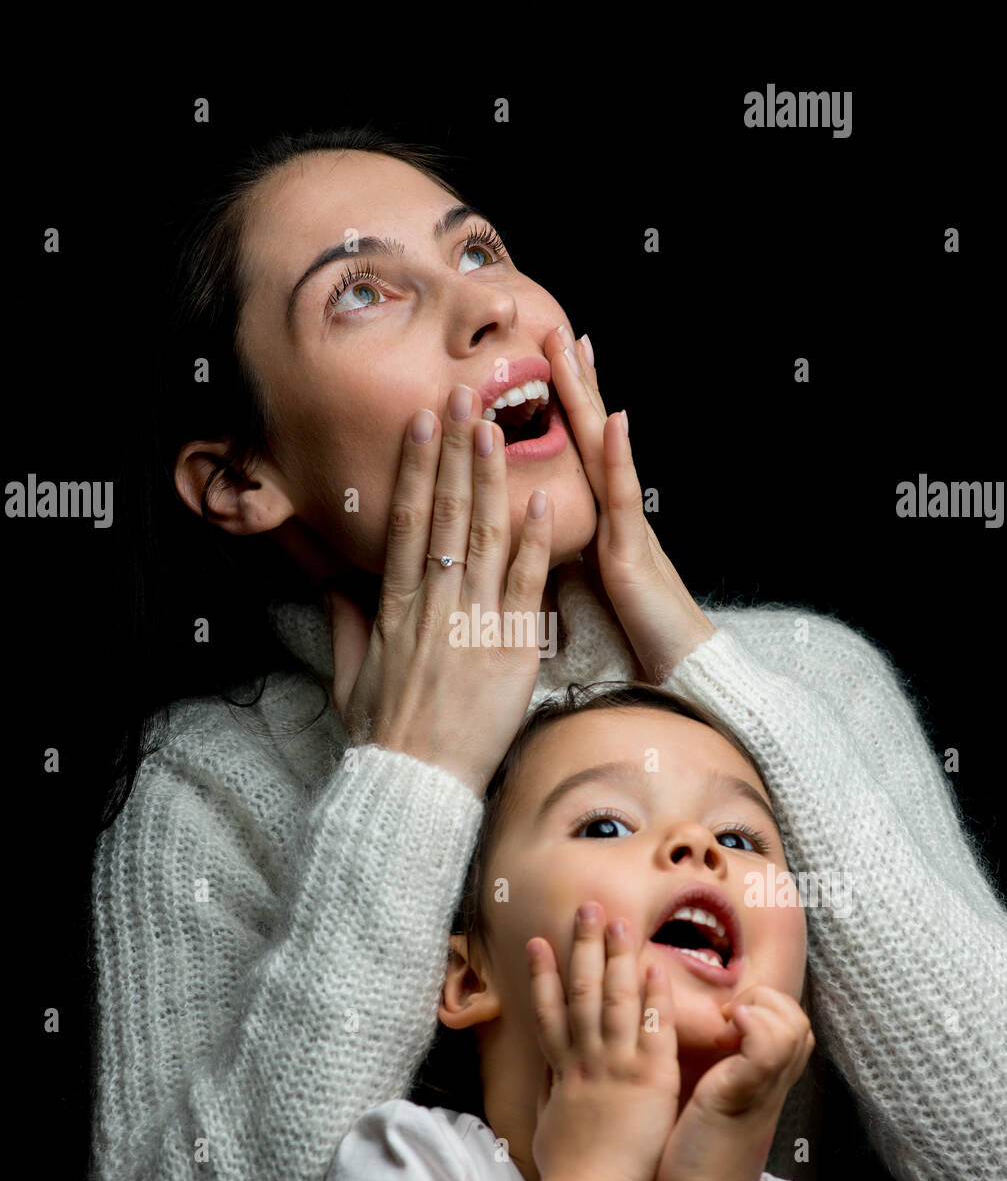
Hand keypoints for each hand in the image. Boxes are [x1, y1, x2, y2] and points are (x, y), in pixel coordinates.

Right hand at [322, 388, 553, 797]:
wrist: (416, 782)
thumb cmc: (384, 736)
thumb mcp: (349, 677)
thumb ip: (346, 626)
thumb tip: (334, 588)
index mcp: (395, 608)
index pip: (408, 522)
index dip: (417, 468)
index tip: (423, 424)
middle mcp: (434, 605)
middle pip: (446, 514)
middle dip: (455, 452)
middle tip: (465, 398)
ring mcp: (474, 624)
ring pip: (485, 536)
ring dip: (492, 477)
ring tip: (499, 428)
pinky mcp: (511, 650)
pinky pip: (527, 586)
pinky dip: (534, 541)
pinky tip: (543, 499)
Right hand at [527, 902, 680, 1180]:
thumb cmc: (568, 1171)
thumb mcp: (547, 1127)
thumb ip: (549, 1095)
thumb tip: (546, 1075)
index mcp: (563, 1071)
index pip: (549, 1012)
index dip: (542, 974)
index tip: (538, 943)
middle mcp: (587, 1058)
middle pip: (581, 990)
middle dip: (583, 947)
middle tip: (587, 910)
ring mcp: (617, 1063)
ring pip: (614, 998)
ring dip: (615, 956)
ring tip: (618, 921)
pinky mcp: (649, 1077)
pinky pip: (653, 1027)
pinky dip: (653, 995)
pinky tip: (654, 967)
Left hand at [544, 326, 715, 681]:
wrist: (674, 671)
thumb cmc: (629, 638)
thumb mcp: (582, 589)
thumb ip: (559, 558)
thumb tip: (523, 541)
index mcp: (594, 522)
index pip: (574, 453)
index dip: (561, 407)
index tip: (546, 360)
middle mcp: (611, 515)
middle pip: (587, 437)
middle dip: (573, 383)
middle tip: (558, 329)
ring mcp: (624, 528)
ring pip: (602, 453)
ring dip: (590, 399)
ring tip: (578, 350)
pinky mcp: (630, 553)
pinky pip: (623, 498)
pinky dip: (619, 457)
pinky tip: (614, 420)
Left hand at [653, 984, 814, 1180]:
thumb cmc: (698, 1161)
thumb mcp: (720, 1108)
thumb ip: (726, 1078)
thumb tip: (710, 1048)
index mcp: (767, 1086)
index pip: (795, 1029)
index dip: (770, 1007)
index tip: (730, 1014)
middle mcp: (772, 1086)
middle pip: (801, 1023)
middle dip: (769, 999)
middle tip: (730, 1013)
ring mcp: (762, 1091)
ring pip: (794, 1028)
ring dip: (761, 1007)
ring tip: (728, 1017)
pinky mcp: (742, 1097)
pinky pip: (768, 1048)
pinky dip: (753, 1024)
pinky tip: (728, 1023)